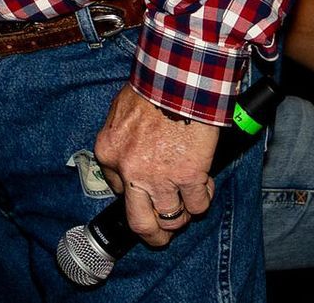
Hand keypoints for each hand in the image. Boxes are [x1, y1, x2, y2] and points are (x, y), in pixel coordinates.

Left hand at [92, 85, 219, 247]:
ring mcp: (160, 177)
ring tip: (189, 204)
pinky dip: (202, 200)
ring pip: (172, 219)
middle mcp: (130, 172)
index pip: (118, 189)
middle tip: (162, 235)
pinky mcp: (189, 176)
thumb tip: (132, 155)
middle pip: (140, 222)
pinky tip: (204, 186)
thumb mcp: (121, 113)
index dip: (136, 193)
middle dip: (153, 235)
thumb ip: (123, 140)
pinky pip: (197, 205)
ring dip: (182, 216)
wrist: (176, 78)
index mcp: (109, 153)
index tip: (146, 192)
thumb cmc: (151, 88)